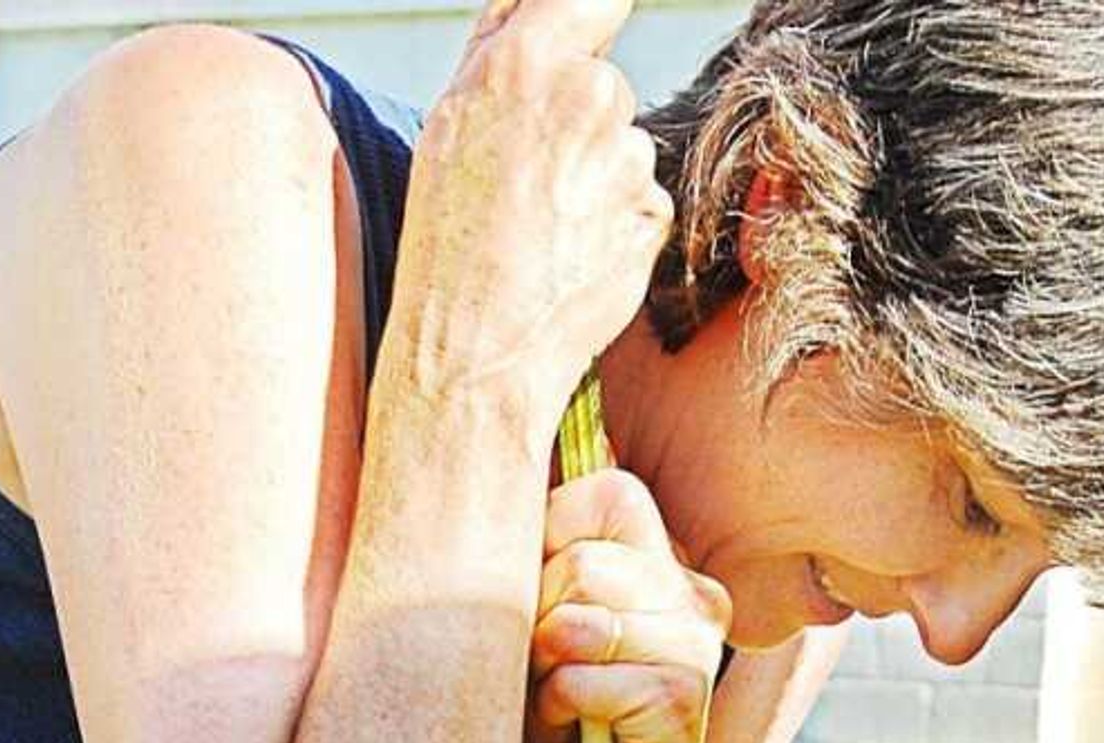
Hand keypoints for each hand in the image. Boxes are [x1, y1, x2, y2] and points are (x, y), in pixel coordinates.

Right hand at [400, 0, 670, 420]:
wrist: (481, 347)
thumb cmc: (450, 239)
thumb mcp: (452, 121)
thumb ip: (501, 50)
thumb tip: (536, 4)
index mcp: (527, 59)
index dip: (594, 13)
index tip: (596, 23)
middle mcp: (588, 96)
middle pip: (602, 84)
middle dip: (578, 119)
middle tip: (530, 181)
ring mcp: (628, 158)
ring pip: (622, 148)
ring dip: (596, 178)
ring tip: (545, 228)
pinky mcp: (653, 213)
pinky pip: (639, 203)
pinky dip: (616, 225)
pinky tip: (572, 256)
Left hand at [526, 469, 731, 742]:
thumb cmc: (554, 710)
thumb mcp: (536, 612)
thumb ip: (537, 547)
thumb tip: (514, 450)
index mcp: (664, 559)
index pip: (605, 495)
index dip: (546, 542)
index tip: (536, 601)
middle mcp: (693, 595)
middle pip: (583, 562)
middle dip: (537, 615)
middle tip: (541, 666)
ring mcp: (696, 649)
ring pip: (584, 617)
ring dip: (546, 666)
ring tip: (552, 698)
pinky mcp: (683, 704)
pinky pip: (589, 678)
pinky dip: (560, 706)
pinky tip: (570, 730)